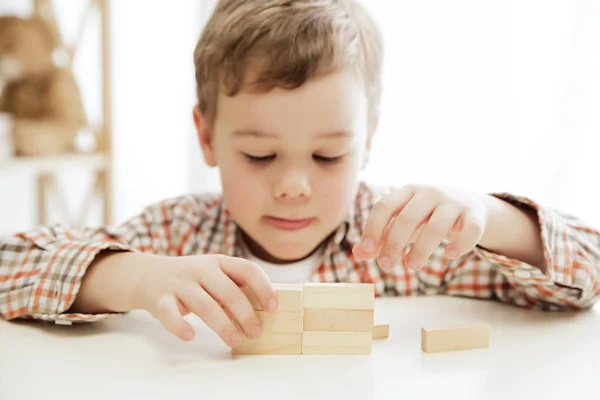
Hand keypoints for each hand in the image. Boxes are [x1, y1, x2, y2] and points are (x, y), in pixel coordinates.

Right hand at [136, 254, 276, 346]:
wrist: (148, 275)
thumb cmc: (192, 279)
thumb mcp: (214, 275)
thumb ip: (234, 287)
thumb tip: (264, 311)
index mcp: (219, 262)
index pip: (247, 269)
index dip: (263, 287)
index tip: (273, 307)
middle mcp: (200, 269)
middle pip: (228, 291)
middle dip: (245, 314)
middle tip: (255, 333)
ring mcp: (179, 283)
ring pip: (204, 305)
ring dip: (223, 325)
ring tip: (234, 340)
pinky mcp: (160, 299)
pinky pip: (170, 314)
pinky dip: (180, 326)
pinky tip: (191, 335)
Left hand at [353, 184, 489, 270]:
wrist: (469, 206)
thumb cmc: (427, 216)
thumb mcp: (402, 223)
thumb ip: (380, 237)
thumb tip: (357, 254)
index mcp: (408, 191)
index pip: (385, 206)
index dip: (373, 228)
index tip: (367, 251)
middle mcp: (430, 193)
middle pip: (408, 218)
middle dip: (394, 243)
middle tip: (386, 265)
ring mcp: (454, 203)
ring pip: (437, 226)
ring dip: (422, 249)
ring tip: (412, 266)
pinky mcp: (475, 215)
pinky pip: (470, 230)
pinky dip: (460, 244)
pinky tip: (449, 255)